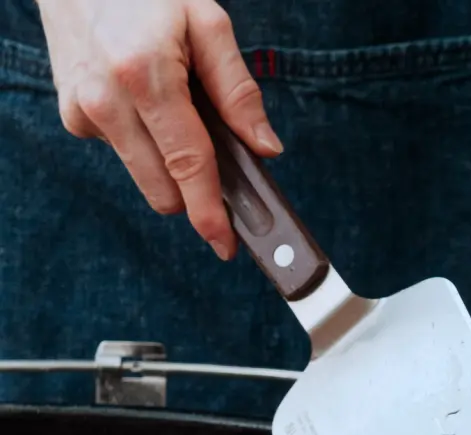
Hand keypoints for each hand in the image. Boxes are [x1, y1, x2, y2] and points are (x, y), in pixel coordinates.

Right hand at [36, 0, 282, 259]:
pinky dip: (143, 141)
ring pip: (145, 179)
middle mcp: (106, 100)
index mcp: (144, 76)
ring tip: (176, 114)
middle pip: (164, 189)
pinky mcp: (74, 118)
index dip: (208, 211)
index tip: (225, 244)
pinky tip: (142, 101)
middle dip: (195, 190)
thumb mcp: (205, 23)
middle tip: (219, 164)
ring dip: (169, 164)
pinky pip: (124, 153)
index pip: (186, 163)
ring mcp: (84, 112)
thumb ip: (238, 90)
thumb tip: (265, 148)